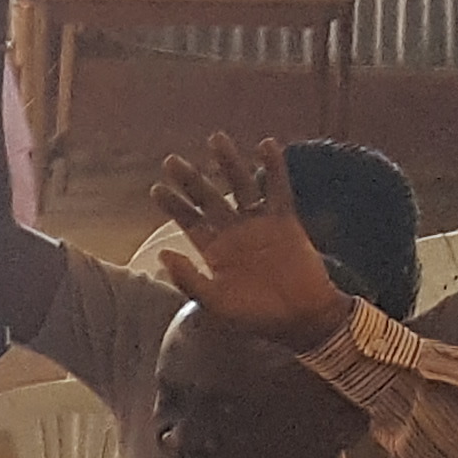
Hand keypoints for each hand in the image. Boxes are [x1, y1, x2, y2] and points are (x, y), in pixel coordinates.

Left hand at [145, 132, 355, 351]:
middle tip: (172, 161)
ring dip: (228, 164)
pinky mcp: (285, 221)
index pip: (189, 221)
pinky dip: (274, 168)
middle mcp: (234, 232)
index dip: (173, 206)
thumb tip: (163, 254)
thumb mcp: (215, 302)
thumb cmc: (256, 315)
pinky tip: (267, 145)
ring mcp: (259, 224)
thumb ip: (188, 279)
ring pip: (241, 186)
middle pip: (208, 199)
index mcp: (214, 250)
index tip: (157, 189)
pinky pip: (278, 189)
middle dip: (191, 180)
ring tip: (216, 139)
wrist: (300, 318)